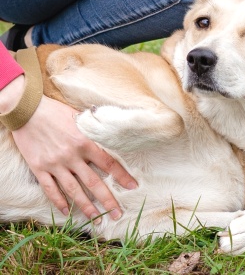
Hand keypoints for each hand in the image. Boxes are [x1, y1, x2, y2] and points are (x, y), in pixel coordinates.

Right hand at [12, 95, 137, 222]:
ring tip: (95, 219)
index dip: (122, 176)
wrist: (28, 110)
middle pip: (93, 182)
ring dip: (86, 206)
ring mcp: (55, 164)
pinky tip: (66, 212)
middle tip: (117, 214)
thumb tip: (109, 135)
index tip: (132, 187)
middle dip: (107, 200)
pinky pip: (50, 189)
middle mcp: (72, 155)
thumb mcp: (79, 117)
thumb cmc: (56, 111)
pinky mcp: (39, 168)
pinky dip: (58, 202)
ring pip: (73, 190)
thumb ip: (93, 131)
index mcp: (85, 142)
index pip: (108, 163)